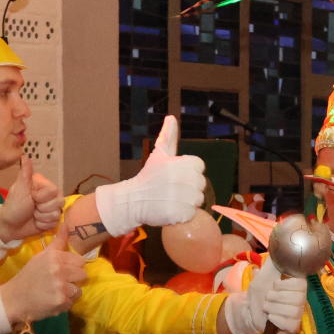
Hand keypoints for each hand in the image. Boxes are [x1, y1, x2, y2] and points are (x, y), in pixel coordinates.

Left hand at [0, 161, 60, 243]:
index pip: (54, 191)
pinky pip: (55, 223)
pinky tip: (36, 222)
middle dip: (42, 209)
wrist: (10, 226)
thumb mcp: (19, 189)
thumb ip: (25, 173)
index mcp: (43, 186)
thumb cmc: (13, 206)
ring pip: (57, 214)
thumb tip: (25, 156)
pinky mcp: (52, 220)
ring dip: (42, 217)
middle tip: (32, 207)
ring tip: (33, 215)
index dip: (42, 197)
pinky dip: (43, 225)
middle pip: (59, 202)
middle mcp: (50, 196)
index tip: (31, 197)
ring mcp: (52, 208)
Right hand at [0, 235, 88, 323]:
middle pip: (83, 274)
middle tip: (60, 282)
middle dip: (74, 279)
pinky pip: (72, 302)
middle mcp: (58, 269)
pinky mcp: (61, 301)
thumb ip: (58, 242)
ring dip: (69, 293)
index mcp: (54, 256)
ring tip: (56, 292)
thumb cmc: (29, 276)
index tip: (64, 271)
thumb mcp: (41, 256)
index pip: (80, 261)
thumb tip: (66, 223)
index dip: (74, 267)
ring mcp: (61, 286)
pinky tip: (52, 300)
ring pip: (78, 290)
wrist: (14, 298)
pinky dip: (64, 303)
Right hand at [95, 117, 205, 235]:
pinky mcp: (181, 214)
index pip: (199, 167)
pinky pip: (191, 214)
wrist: (132, 200)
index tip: (173, 176)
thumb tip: (171, 118)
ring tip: (170, 199)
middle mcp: (187, 179)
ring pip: (197, 200)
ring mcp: (185, 198)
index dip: (187, 173)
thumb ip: (168, 136)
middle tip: (170, 189)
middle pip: (200, 185)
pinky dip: (182, 214)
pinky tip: (169, 209)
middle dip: (188, 187)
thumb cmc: (148, 177)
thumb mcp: (159, 154)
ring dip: (186, 202)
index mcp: (185, 163)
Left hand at [222, 258, 307, 333]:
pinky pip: (289, 323)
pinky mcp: (293, 326)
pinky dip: (275, 320)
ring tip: (267, 307)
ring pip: (292, 311)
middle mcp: (301, 299)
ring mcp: (298, 314)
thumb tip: (279, 243)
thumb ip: (274, 260)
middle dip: (276, 297)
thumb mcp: (265, 272)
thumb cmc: (259, 290)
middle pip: (297, 298)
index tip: (275, 284)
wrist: (249, 309)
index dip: (285, 285)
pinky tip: (271, 317)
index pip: (301, 284)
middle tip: (268, 297)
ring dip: (273, 308)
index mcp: (297, 285)